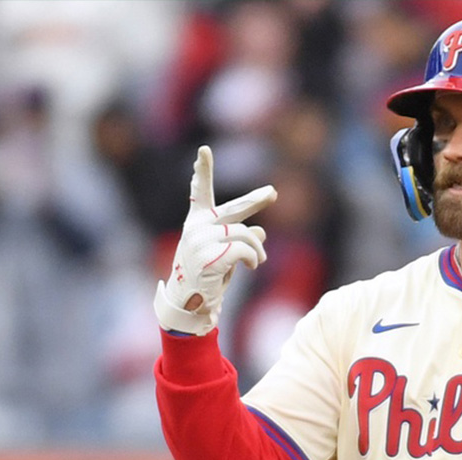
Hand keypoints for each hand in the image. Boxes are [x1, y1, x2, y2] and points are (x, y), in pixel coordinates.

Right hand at [155, 145, 274, 334]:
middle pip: (234, 210)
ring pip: (245, 234)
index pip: (200, 193)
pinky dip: (253, 258)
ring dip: (257, 250)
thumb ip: (240, 240)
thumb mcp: (225, 256)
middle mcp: (197, 227)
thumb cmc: (206, 278)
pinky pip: (245, 249)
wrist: (189, 305)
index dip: (202, 172)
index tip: (204, 151)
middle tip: (272, 192)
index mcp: (196, 223)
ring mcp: (202, 240)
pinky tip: (250, 266)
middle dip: (255, 201)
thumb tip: (261, 232)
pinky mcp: (210, 254)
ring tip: (257, 262)